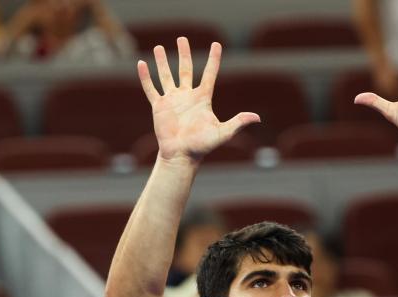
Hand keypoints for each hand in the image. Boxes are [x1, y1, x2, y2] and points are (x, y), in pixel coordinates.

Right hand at [139, 38, 259, 163]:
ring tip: (159, 47)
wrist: (181, 156)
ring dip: (162, 62)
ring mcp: (172, 100)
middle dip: (184, 54)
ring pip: (166, 75)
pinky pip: (151, 89)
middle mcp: (187, 96)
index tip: (217, 44)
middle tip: (182, 39)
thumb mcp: (223, 133)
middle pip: (185, 69)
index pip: (209, 74)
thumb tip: (257, 118)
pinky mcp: (159, 107)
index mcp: (202, 98)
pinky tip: (141, 64)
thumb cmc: (202, 146)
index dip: (213, 60)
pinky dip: (145, 77)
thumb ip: (238, 122)